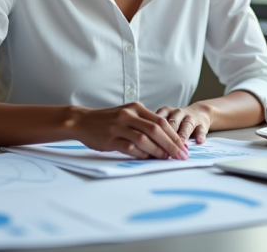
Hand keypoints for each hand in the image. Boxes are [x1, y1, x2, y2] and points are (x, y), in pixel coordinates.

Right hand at [69, 102, 188, 159]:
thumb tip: (165, 140)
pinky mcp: (110, 139)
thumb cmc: (107, 120)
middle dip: (171, 144)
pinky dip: (141, 154)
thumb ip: (143, 123)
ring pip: (144, 139)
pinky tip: (148, 159)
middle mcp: (128, 115)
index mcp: (136, 108)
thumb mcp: (127, 115)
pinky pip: (129, 148)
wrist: (82, 121)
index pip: (161, 121)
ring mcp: (119, 126)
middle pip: (156, 129)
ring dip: (158, 151)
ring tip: (167, 158)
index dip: (174, 135)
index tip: (184, 146)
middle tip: (181, 155)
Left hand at [156, 102, 213, 143]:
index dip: (154, 131)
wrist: (200, 112)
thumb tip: (144, 145)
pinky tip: (198, 141)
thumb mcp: (165, 119)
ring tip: (181, 145)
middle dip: (168, 136)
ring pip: (186, 126)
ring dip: (183, 136)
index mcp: (166, 112)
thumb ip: (156, 130)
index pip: (159, 120)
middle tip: (164, 147)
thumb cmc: (177, 120)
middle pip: (172, 123)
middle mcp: (177, 113)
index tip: (151, 142)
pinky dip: (200, 136)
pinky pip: (201, 130)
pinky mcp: (202, 124)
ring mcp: (190, 118)